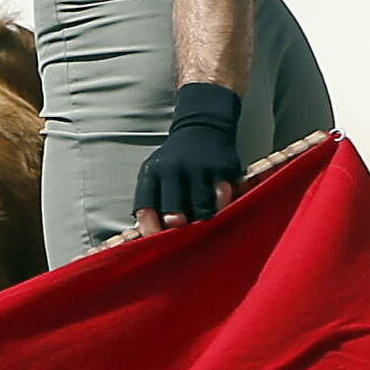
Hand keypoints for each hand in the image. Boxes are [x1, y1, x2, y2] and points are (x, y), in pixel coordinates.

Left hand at [133, 84, 242, 232]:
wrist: (202, 127)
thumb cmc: (176, 162)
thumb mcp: (156, 175)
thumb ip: (153, 203)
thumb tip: (149, 239)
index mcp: (151, 173)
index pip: (146, 208)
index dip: (152, 231)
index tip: (159, 243)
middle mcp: (172, 169)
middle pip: (173, 214)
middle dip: (178, 230)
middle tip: (184, 236)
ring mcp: (198, 168)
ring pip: (201, 211)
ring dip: (203, 223)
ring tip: (203, 225)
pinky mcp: (222, 167)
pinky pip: (223, 199)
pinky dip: (222, 207)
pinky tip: (219, 207)